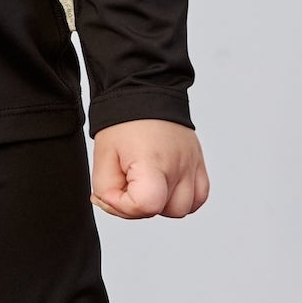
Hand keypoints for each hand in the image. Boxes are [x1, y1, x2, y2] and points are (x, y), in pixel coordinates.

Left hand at [91, 120, 209, 219]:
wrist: (144, 92)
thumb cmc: (124, 121)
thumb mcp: (103, 156)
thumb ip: (106, 189)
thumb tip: (117, 205)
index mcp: (153, 161)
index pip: (147, 206)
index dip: (124, 205)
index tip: (115, 189)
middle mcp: (178, 165)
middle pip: (164, 211)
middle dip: (142, 205)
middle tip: (129, 183)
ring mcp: (192, 164)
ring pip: (184, 208)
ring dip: (163, 203)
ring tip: (148, 183)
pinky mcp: (199, 163)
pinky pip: (199, 197)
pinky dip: (183, 198)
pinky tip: (166, 185)